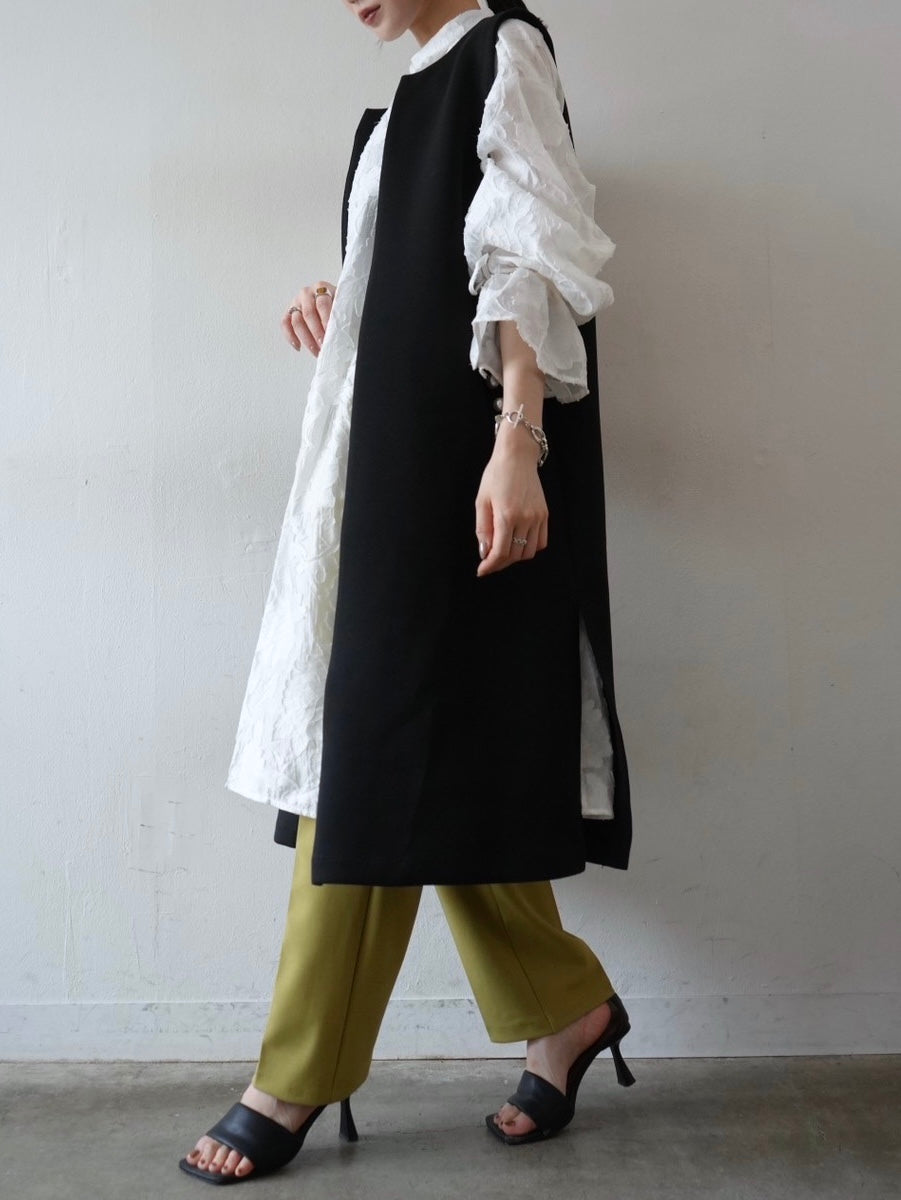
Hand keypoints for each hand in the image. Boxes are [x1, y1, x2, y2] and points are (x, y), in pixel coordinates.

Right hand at [281, 282, 337, 354]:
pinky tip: (299, 347)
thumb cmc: (337, 305)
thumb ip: (341, 312)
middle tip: (324, 345)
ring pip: (297, 321)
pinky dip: (290, 337)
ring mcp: (296, 302)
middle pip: (308, 314)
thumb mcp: (342, 304)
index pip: (322, 304)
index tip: (331, 334)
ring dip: (306, 339)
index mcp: (321, 287)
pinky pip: (285, 324)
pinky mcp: (289, 311)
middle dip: (317, 333)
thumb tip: (341, 329)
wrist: (329, 300)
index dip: (326, 320)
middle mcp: (306, 293)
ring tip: (316, 351)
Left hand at [475, 430, 547, 576]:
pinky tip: (518, 543)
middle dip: (500, 563)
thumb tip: (485, 552)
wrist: (517, 456)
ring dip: (515, 557)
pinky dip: (529, 548)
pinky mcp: (545, 515)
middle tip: (489, 562)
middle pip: (515, 555)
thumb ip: (482, 529)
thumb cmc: (496, 475)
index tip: (482, 570)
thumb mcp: (482, 501)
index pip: (500, 552)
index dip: (490, 565)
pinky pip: (540, 542)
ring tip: (503, 552)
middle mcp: (525, 518)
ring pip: (529, 552)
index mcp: (507, 515)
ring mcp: (538, 517)